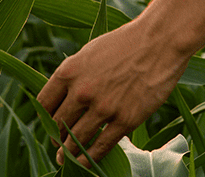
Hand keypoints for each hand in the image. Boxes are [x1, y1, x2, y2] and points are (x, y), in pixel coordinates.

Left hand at [37, 20, 188, 166]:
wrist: (161, 40)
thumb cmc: (126, 43)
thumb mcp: (91, 52)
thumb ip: (75, 75)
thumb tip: (64, 99)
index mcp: (69, 71)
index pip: (44, 105)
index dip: (45, 119)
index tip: (50, 125)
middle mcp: (82, 91)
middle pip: (58, 126)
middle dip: (57, 138)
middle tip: (59, 145)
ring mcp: (104, 107)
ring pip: (76, 141)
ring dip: (69, 154)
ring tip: (67, 159)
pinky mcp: (125, 120)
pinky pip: (101, 147)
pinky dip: (90, 159)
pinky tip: (85, 163)